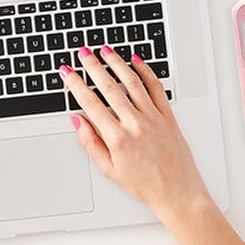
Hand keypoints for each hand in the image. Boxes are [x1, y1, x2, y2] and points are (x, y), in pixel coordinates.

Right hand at [60, 46, 244, 244]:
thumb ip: (91, 144)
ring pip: (132, 83)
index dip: (75, 85)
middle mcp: (135, 124)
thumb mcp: (109, 171)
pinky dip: (146, 72)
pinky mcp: (168, 116)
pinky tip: (136, 61)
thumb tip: (77, 121)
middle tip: (82, 52)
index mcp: (117, 139)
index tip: (67, 72)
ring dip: (117, 63)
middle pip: (109, 87)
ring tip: (105, 51)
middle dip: (93, 66)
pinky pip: (156, 88)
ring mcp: (153, 118)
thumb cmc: (145, 185)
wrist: (178, 193)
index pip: (90, 104)